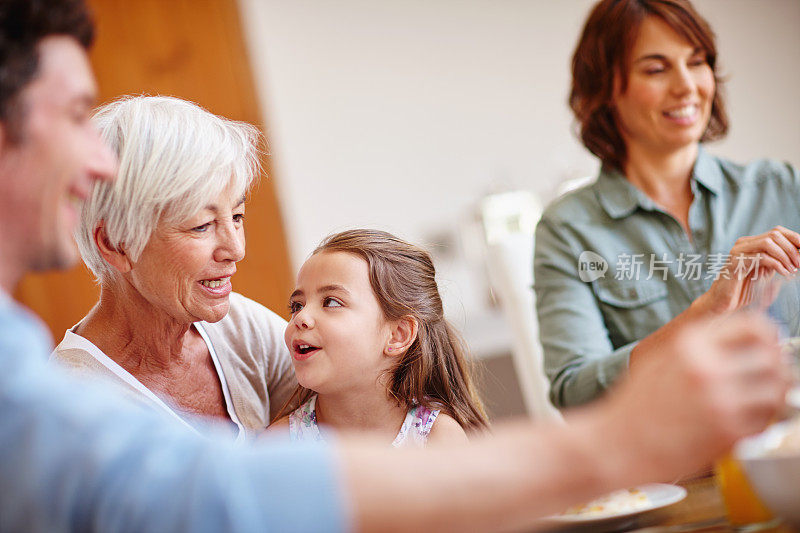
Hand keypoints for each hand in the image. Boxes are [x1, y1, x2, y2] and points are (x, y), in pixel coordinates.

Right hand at [605, 312, 790, 481]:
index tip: (767, 347)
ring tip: (757, 401)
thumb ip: (700, 347)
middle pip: (772, 356)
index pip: (754, 326)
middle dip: (775, 366)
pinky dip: (762, 420)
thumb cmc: (635, 406)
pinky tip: (743, 421)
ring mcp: (719, 399)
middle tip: (766, 377)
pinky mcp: (727, 431)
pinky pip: (766, 420)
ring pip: (776, 388)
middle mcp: (707, 366)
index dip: (768, 337)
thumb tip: (740, 344)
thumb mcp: (661, 359)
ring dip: (772, 395)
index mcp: (690, 343)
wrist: (616, 443)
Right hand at [699, 226, 799, 312]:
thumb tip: (798, 257)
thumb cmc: (743, 291)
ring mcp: (738, 252)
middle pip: (775, 234)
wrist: (722, 304)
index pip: (777, 231)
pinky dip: (777, 264)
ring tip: (792, 269)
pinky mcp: (735, 263)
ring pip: (768, 242)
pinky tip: (784, 273)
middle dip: (792, 248)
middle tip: (799, 264)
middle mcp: (743, 244)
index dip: (794, 238)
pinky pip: (761, 257)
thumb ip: (778, 263)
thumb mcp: (766, 274)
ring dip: (785, 255)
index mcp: (751, 244)